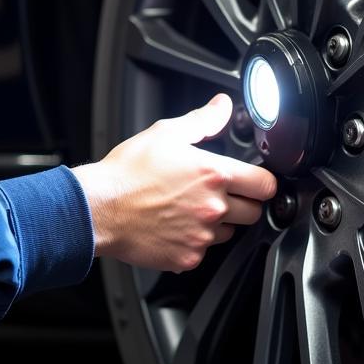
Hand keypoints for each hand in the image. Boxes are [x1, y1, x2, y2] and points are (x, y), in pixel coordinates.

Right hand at [73, 93, 277, 271]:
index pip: (266, 184)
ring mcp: (201, 236)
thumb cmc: (127, 173)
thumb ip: (203, 120)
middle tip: (220, 193)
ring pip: (229, 233)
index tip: (255, 180)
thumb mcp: (166, 133)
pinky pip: (204, 252)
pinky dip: (195, 242)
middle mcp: (213, 207)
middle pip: (254, 212)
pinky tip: (176, 226)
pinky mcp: (187, 258)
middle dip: (243, 202)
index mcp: (213, 175)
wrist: (98, 209)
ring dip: (219, 223)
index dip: (263, 181)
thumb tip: (222, 105)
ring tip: (192, 209)